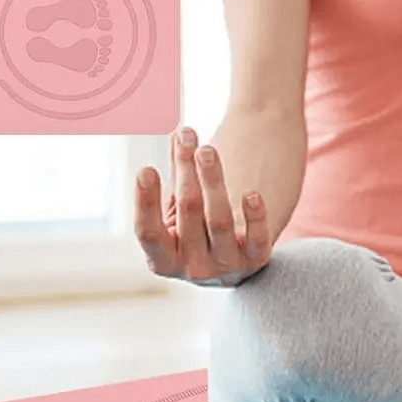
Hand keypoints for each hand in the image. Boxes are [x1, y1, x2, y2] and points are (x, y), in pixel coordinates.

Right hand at [134, 126, 272, 286]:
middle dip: (186, 171)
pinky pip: (257, 239)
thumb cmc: (197, 228)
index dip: (145, 201)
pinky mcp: (255, 261)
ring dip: (213, 180)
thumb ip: (177, 174)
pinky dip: (255, 217)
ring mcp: (225, 267)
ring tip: (208, 150)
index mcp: (163, 260)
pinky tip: (251, 194)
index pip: (148, 232)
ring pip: (219, 220)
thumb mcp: (179, 207)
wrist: (233, 258)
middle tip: (187, 139)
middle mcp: (193, 269)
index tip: (146, 168)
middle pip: (187, 212)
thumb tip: (178, 133)